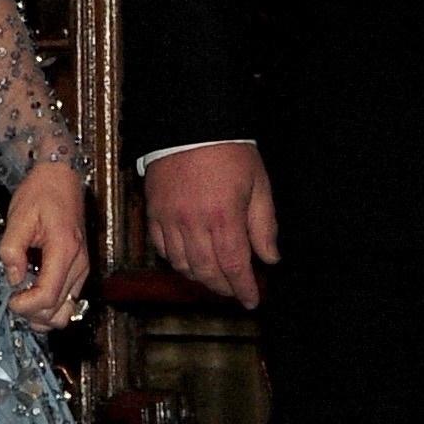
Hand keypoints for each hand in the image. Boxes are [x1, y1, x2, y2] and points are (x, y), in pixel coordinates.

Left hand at [0, 161, 91, 331]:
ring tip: (24, 299)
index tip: (10, 298)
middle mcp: (79, 264)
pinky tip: (34, 291)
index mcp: (64, 250)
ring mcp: (82, 269)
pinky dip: (50, 305)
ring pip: (66, 312)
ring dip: (43, 314)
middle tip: (13, 297)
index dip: (26, 306)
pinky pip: (68, 300)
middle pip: (58, 311)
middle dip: (32, 313)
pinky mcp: (80, 270)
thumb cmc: (40, 193)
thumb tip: (13, 278)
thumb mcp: (18, 217)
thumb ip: (12, 250)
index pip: (48, 296)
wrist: (62, 178)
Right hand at [143, 143, 279, 308]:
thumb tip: (269, 257)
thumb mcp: (258, 184)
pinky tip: (188, 259)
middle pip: (207, 271)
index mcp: (224, 218)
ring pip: (182, 264)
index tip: (251, 300)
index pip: (234, 266)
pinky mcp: (154, 212)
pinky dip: (176, 260)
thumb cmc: (229, 150)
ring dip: (200, 277)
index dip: (244, 288)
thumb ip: (264, 224)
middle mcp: (194, 224)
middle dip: (223, 287)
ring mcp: (170, 219)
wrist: (191, 123)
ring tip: (214, 277)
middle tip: (234, 290)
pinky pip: (162, 248)